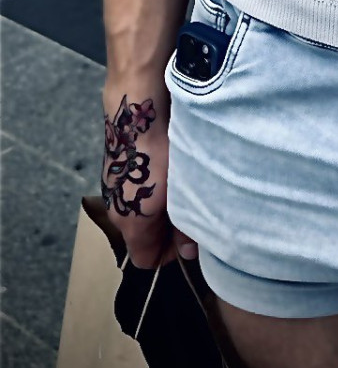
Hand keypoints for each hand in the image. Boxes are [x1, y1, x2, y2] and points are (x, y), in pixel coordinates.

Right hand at [101, 77, 197, 269]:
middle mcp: (116, 211)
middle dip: (168, 228)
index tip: (190, 237)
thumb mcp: (180, 193)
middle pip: (142, 236)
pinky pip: (137, 188)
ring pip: (140, 210)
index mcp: (130, 224)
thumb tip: (191, 250)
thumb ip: (185, 225)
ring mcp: (113, 187)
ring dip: (162, 205)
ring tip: (185, 184)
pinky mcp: (116, 167)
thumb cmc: (161, 151)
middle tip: (193, 208)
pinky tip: (171, 166)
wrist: (138, 107)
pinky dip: (153, 185)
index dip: (170, 255)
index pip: (146, 260)